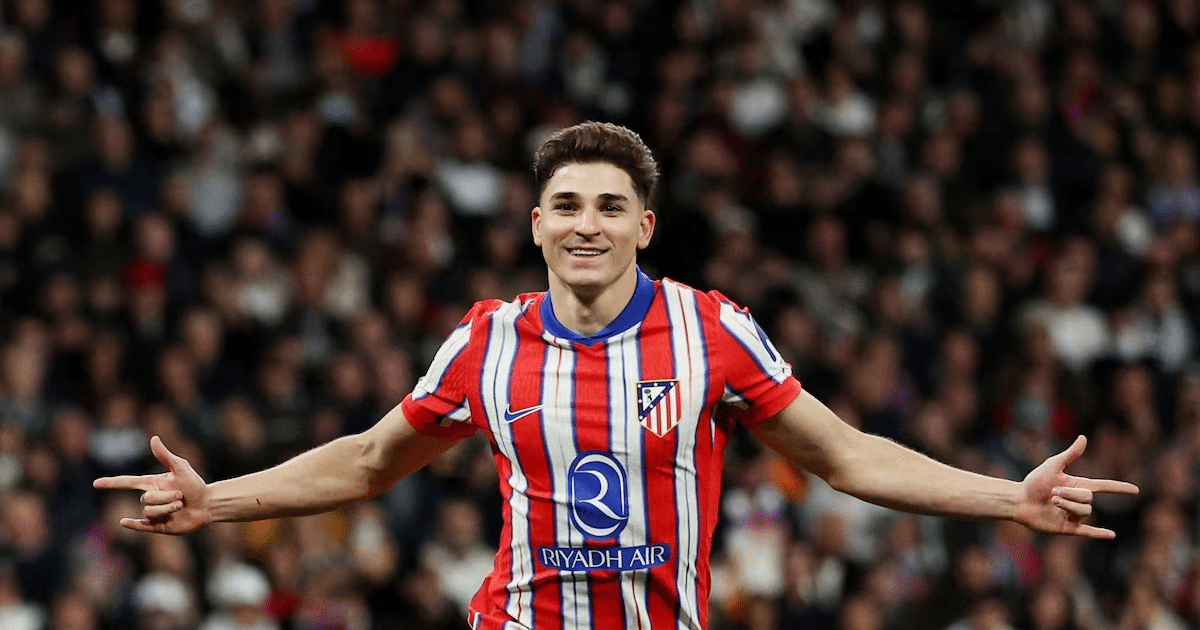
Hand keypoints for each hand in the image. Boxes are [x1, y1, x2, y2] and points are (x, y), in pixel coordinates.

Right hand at [92, 436, 212, 533]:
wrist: (208, 504)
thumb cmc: (195, 484)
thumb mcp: (181, 468)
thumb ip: (165, 455)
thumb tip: (153, 438)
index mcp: (152, 484)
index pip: (128, 482)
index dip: (112, 483)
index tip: (95, 483)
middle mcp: (150, 498)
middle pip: (146, 499)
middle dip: (165, 497)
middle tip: (181, 496)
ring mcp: (153, 513)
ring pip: (149, 512)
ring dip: (167, 508)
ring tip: (181, 506)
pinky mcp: (158, 526)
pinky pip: (142, 526)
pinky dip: (133, 525)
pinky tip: (123, 522)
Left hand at [1014, 435, 1138, 538]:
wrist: (1018, 500)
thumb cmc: (1034, 482)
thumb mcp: (1053, 466)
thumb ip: (1070, 455)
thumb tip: (1083, 438)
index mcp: (1078, 486)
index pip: (1104, 486)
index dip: (1119, 488)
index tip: (1135, 490)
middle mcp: (1079, 501)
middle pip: (1088, 498)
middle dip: (1071, 494)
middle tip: (1053, 492)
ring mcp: (1074, 515)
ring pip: (1085, 512)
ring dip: (1069, 506)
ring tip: (1053, 501)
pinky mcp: (1067, 528)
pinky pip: (1087, 532)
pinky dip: (1099, 534)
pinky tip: (1112, 535)